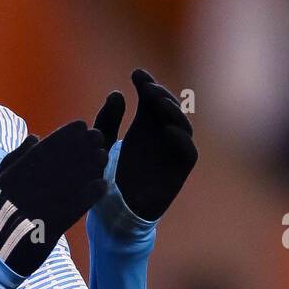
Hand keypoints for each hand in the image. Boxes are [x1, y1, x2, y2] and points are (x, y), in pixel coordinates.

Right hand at [0, 120, 109, 275]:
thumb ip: (13, 160)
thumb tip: (35, 137)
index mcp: (11, 177)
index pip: (42, 150)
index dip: (63, 137)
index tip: (81, 126)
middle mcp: (24, 190)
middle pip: (58, 163)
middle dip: (80, 147)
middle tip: (98, 137)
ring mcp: (36, 210)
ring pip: (68, 183)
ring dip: (88, 168)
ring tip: (103, 157)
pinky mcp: (47, 231)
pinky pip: (72, 210)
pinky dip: (88, 197)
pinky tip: (101, 186)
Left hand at [94, 69, 196, 220]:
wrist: (113, 214)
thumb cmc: (106, 179)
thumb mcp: (100, 146)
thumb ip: (106, 121)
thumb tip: (116, 93)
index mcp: (143, 126)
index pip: (152, 99)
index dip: (147, 84)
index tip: (136, 74)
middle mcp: (160, 136)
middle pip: (169, 107)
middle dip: (160, 94)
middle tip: (147, 88)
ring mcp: (171, 152)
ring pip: (182, 125)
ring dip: (171, 111)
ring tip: (156, 102)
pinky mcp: (178, 171)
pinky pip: (188, 153)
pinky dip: (181, 140)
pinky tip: (166, 130)